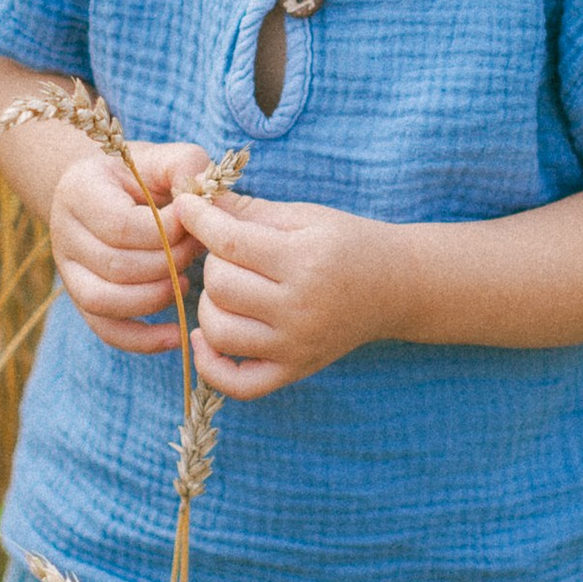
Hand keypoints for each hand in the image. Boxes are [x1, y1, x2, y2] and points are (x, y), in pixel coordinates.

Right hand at [49, 140, 210, 356]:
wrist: (110, 190)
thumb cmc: (144, 174)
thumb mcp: (164, 158)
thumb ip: (185, 168)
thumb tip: (200, 201)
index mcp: (79, 191)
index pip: (121, 226)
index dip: (166, 232)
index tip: (196, 224)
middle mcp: (63, 233)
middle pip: (116, 266)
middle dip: (168, 263)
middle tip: (199, 250)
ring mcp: (68, 271)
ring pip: (106, 301)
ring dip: (156, 297)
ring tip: (187, 281)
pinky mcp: (82, 299)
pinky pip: (107, 330)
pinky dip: (143, 340)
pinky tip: (177, 334)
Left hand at [175, 185, 400, 397]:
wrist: (396, 287)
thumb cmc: (346, 244)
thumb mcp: (304, 216)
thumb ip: (249, 210)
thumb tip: (192, 197)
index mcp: (304, 260)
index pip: (230, 242)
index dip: (198, 219)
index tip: (185, 206)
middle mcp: (300, 308)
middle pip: (219, 286)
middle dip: (213, 262)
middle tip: (230, 254)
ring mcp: (297, 345)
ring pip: (218, 331)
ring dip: (208, 306)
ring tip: (226, 291)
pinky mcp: (295, 369)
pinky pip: (237, 384)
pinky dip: (211, 365)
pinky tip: (206, 337)